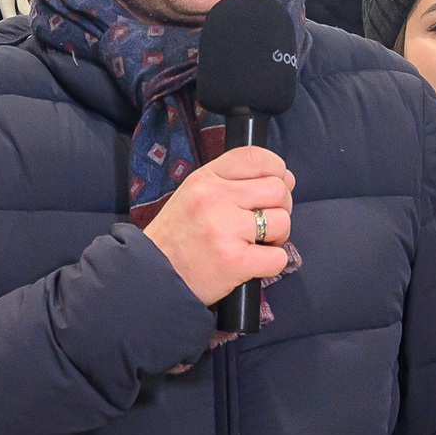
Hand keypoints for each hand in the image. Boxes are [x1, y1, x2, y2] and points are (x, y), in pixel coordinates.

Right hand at [139, 145, 293, 305]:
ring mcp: (226, 229)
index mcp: (206, 179)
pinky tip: (253, 264)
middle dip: (281, 208)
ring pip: (282, 222)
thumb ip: (230, 182)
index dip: (277, 170)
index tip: (278, 184)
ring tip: (256, 244)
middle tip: (266, 223)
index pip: (257, 158)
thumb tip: (282, 179)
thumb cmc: (177, 238)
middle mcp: (216, 199)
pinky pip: (278, 257)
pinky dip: (272, 264)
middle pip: (278, 189)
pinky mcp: (235, 261)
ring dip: (277, 237)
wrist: (153, 277)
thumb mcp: (193, 194)